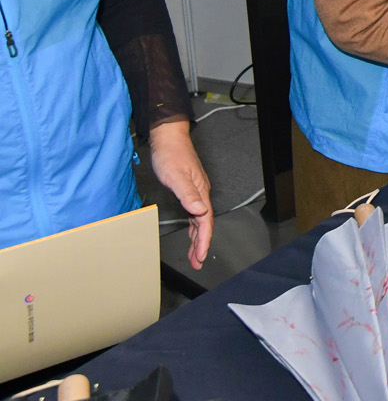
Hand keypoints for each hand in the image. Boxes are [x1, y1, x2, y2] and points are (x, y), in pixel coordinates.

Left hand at [148, 120, 211, 269]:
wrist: (168, 138)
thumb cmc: (171, 154)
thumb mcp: (176, 175)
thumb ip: (188, 193)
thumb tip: (199, 210)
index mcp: (200, 192)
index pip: (205, 221)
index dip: (204, 240)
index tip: (202, 256)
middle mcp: (200, 194)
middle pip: (204, 224)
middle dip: (202, 245)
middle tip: (198, 262)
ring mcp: (195, 192)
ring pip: (200, 221)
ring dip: (198, 238)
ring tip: (195, 255)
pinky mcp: (188, 190)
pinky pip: (194, 214)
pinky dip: (194, 227)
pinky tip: (192, 233)